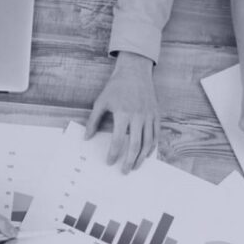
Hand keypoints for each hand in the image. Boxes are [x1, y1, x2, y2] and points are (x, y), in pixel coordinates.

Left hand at [86, 52, 160, 173]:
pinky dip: (151, 147)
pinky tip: (146, 154)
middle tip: (124, 171)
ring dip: (141, 158)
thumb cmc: (116, 87)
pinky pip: (156, 135)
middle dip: (129, 161)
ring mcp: (149, 116)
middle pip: (135, 146)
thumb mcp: (101, 102)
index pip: (118, 140)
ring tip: (135, 166)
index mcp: (123, 113)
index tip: (109, 162)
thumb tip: (86, 138)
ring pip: (148, 143)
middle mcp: (138, 116)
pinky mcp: (156, 115)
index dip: (113, 154)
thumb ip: (93, 121)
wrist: (135, 72)